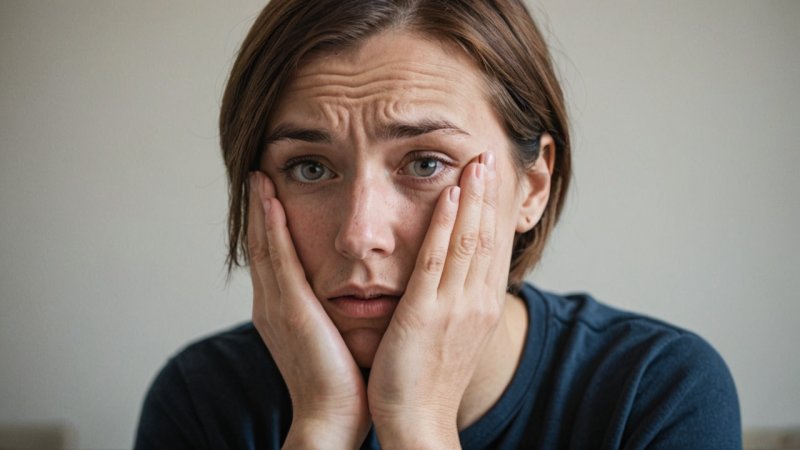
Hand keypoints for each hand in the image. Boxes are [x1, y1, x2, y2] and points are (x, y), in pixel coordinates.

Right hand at [248, 171, 369, 448]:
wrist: (333, 418)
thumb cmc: (343, 381)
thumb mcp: (334, 336)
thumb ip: (334, 310)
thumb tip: (355, 289)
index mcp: (284, 311)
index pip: (275, 257)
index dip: (269, 225)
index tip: (273, 195)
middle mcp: (272, 305)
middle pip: (262, 245)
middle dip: (259, 209)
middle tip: (258, 174)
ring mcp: (276, 306)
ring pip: (265, 245)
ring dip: (262, 208)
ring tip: (260, 175)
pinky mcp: (290, 310)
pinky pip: (279, 259)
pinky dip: (272, 228)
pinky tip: (272, 201)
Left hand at [367, 152, 504, 447]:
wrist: (418, 423)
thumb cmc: (427, 381)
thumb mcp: (451, 336)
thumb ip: (455, 304)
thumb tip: (456, 282)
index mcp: (482, 308)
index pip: (494, 249)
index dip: (496, 211)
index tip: (495, 179)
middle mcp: (477, 303)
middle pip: (489, 237)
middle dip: (491, 194)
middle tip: (492, 155)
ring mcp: (456, 307)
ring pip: (470, 240)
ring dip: (474, 197)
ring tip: (477, 160)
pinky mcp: (428, 314)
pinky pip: (439, 260)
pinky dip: (447, 225)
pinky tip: (449, 195)